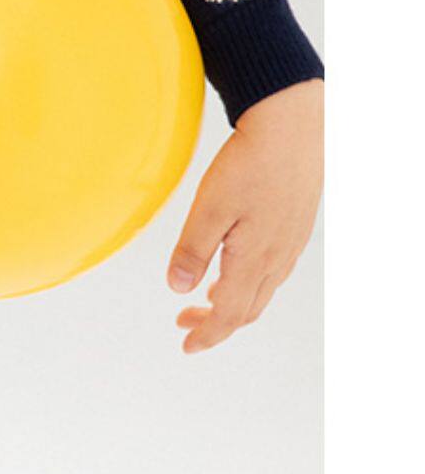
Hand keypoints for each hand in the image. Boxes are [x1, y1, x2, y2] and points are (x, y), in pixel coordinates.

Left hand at [165, 77, 322, 351]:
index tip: (187, 346)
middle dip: (216, 324)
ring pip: (262, 291)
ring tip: (206, 300)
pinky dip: (250, 283)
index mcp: (254, 259)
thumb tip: (178, 288)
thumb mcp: (210, 207)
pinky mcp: (295, 226)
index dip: (207, 335)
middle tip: (185, 325)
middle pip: (247, 309)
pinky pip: (273, 270)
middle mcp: (277, 258)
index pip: (229, 313)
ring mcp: (290, 243)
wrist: (294, 127)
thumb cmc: (251, 163)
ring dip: (233, 304)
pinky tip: (236, 267)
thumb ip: (193, 250)